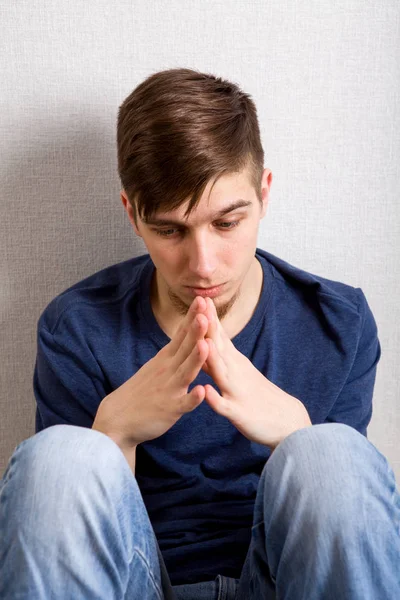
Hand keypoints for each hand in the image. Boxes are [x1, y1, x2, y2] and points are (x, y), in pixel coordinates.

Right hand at [93, 296, 209, 447]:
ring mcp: (169, 390)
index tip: (202, 299)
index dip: (192, 317)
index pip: (181, 334)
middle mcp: (168, 370)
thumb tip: (187, 329)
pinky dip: (192, 399)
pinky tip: (201, 392)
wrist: (118, 419)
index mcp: (166, 359)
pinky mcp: (170, 410)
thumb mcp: (157, 365)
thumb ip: (175, 350)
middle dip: (196, 329)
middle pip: (184, 348)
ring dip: (196, 359)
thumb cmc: (141, 392)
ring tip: (206, 345)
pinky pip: (183, 405)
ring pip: (185, 372)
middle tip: (205, 310)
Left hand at [202, 297, 311, 448]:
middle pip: (220, 346)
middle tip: (200, 304)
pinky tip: (206, 392)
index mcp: (234, 363)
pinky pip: (226, 407)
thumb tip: (206, 341)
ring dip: (212, 357)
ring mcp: (237, 392)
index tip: (199, 297)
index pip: (220, 336)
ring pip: (222, 373)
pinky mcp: (239, 414)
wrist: (288, 423)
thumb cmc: (258, 397)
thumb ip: (223, 358)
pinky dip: (216, 400)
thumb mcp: (239, 373)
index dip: (209, 317)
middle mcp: (236, 372)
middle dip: (208, 326)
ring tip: (203, 342)